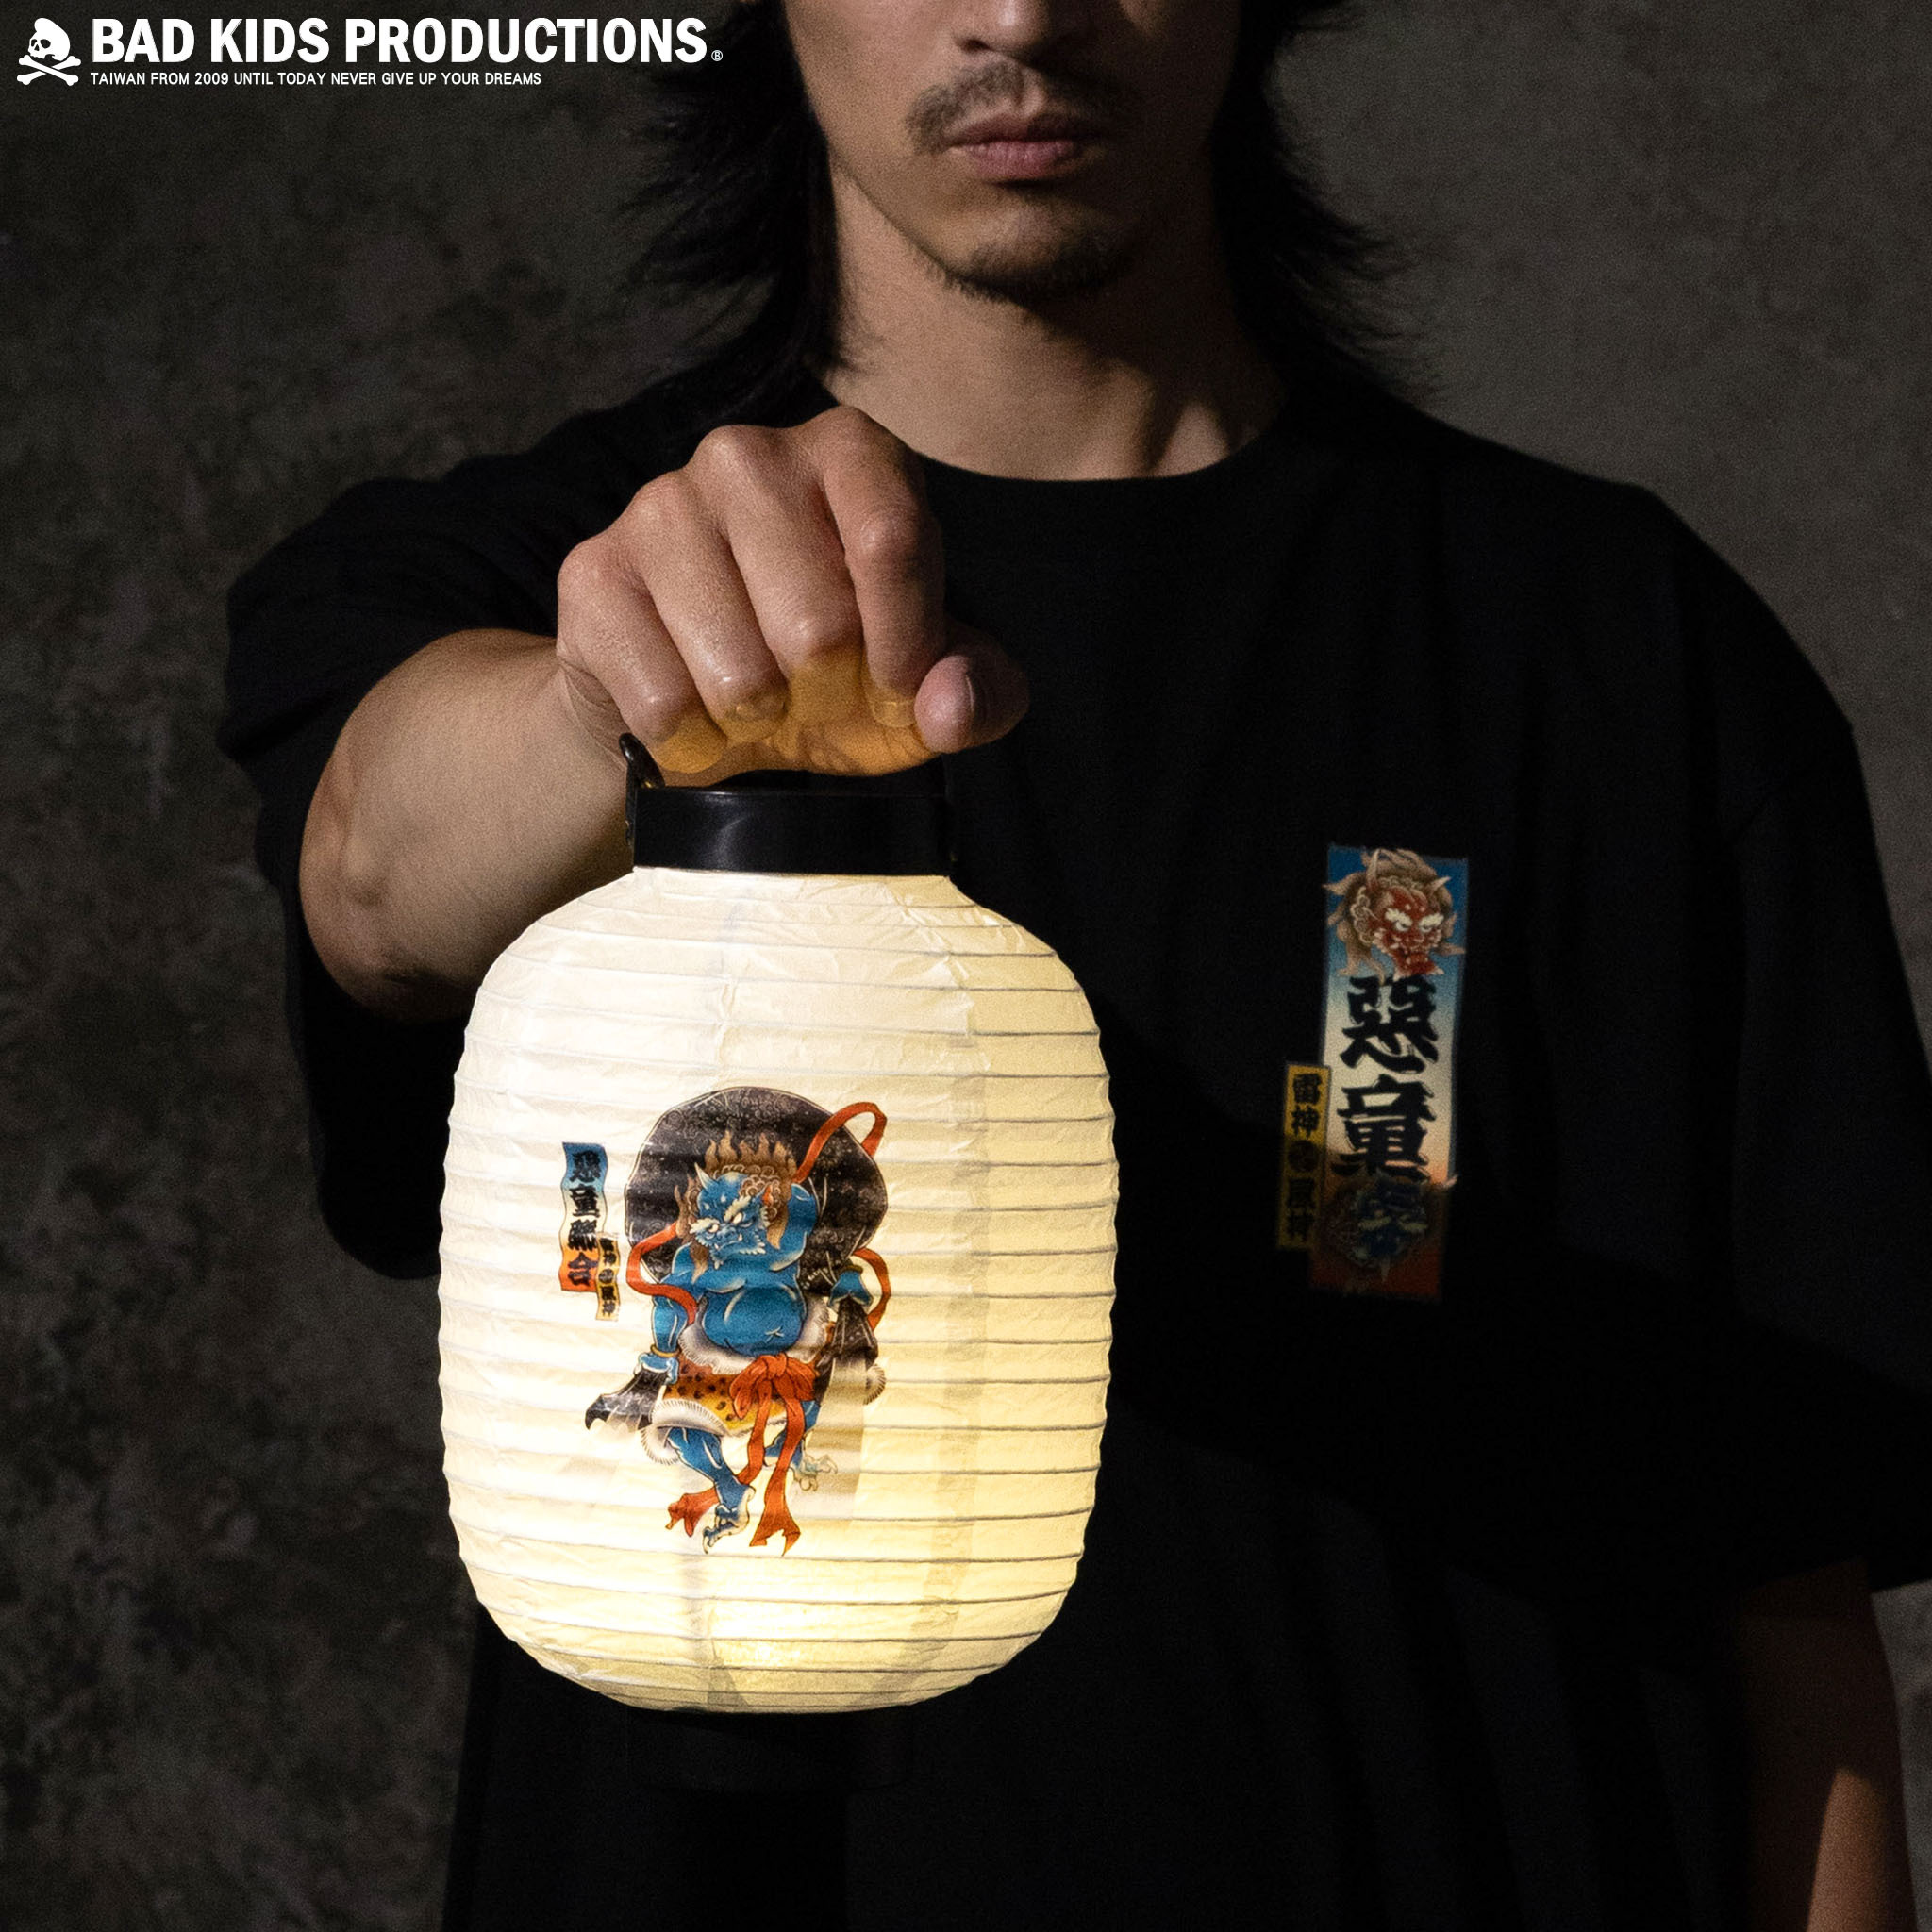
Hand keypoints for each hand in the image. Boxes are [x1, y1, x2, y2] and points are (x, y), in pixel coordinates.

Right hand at [553, 404, 1027, 783]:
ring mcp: (661, 506)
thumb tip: (950, 703)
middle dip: (827, 694)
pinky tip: (691, 714)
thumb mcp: (920, 691)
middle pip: (821, 625)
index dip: (905, 650)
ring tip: (752, 700)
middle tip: (810, 692)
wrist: (687, 712)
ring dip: (757, 721)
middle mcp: (748, 455)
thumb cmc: (824, 682)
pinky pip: (665, 703)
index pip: (894, 541)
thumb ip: (975, 694)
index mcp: (849, 453)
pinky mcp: (594, 574)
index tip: (895, 690)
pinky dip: (690, 740)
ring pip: (742, 676)